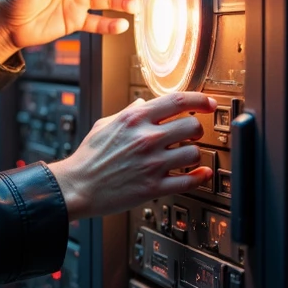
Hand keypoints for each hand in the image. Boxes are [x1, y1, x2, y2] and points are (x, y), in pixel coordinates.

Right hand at [47, 92, 216, 219]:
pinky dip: (200, 177)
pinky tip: (201, 174)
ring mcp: (152, 164)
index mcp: (135, 119)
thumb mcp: (105, 125)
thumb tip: (144, 103)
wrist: (77, 186)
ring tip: (187, 156)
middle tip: (193, 134)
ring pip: (195, 153)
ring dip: (195, 154)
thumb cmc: (89, 157)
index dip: (201, 100)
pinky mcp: (154, 187)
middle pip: (193, 126)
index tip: (209, 104)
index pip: (178, 100)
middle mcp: (147, 139)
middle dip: (197, 130)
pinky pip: (189, 181)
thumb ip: (128, 112)